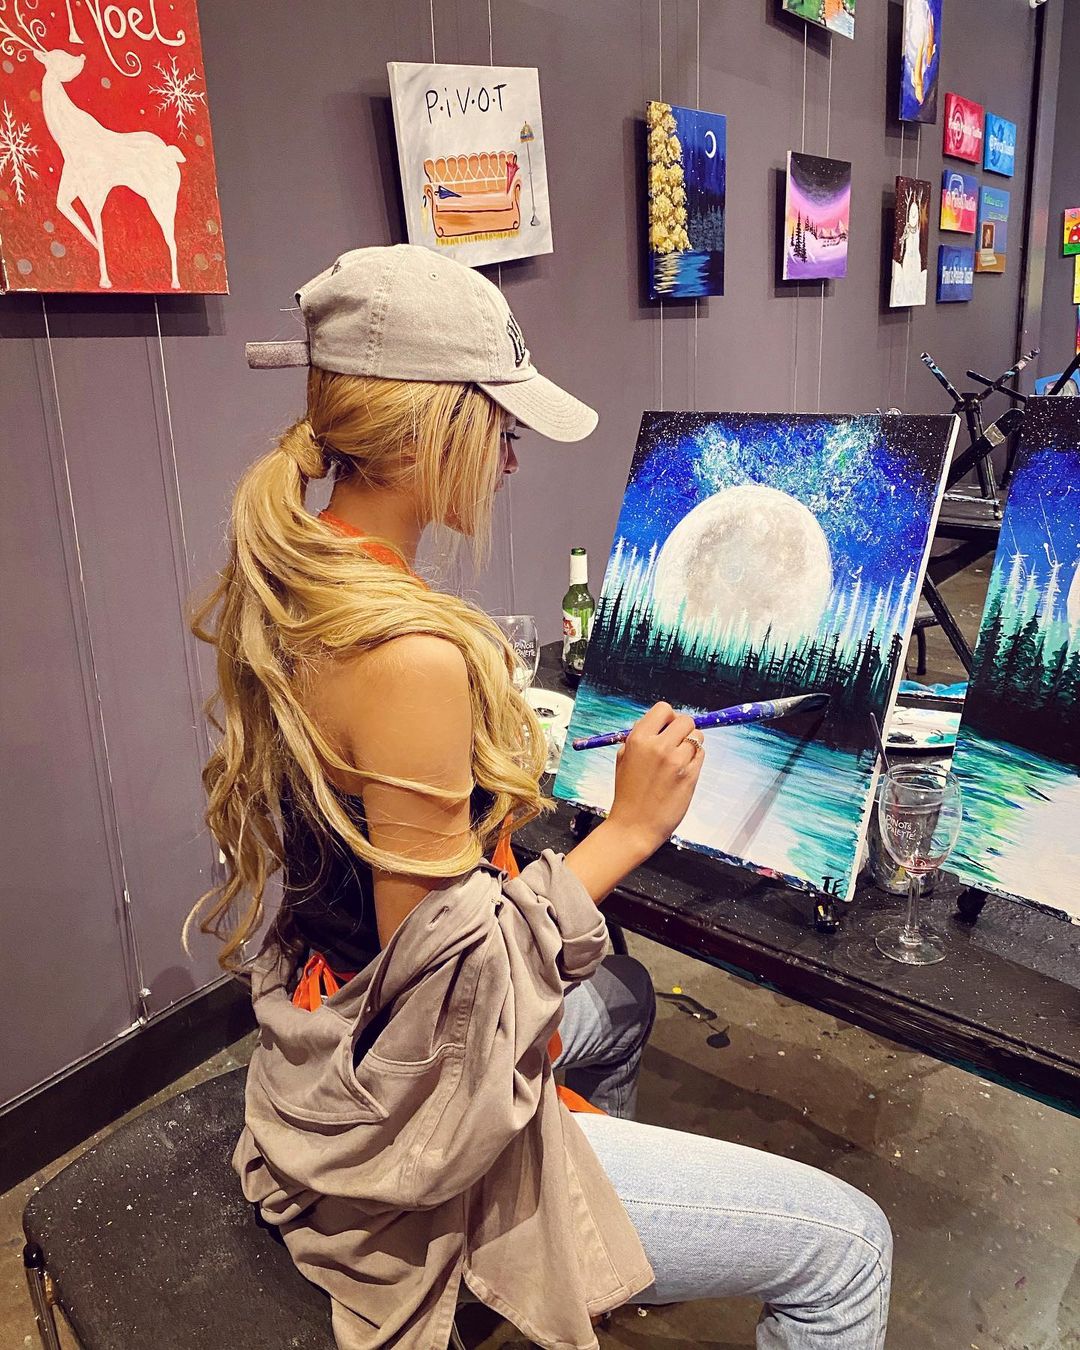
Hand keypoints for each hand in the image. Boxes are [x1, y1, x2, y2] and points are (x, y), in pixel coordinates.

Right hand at [607, 702, 705, 857]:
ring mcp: (676, 761)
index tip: (666, 729)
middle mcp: (658, 746)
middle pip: (685, 720)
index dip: (668, 718)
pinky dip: (695, 759)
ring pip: (697, 737)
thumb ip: (640, 738)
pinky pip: (701, 755)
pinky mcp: (690, 775)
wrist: (633, 827)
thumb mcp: (624, 758)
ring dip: (691, 745)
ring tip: (679, 760)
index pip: (664, 709)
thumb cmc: (628, 794)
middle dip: (683, 729)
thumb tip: (661, 724)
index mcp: (638, 739)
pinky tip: (683, 771)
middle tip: (676, 743)